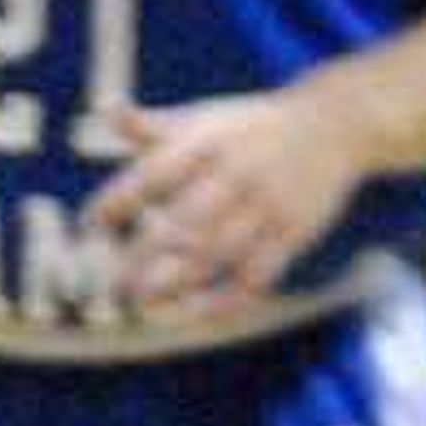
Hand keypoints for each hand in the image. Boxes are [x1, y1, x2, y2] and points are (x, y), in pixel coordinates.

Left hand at [93, 80, 366, 322]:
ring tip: (144, 302)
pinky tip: (197, 313)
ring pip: (218, 252)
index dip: (119, 200)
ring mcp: (267, 204)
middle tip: (114, 283)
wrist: (336, 123)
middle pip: (184, 220)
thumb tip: (108, 113)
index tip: (90, 225)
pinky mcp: (292, 232)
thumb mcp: (207, 116)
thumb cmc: (253, 125)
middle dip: (145, 254)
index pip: (155, 172)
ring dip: (179, 282)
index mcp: (209, 140)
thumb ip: (154, 127)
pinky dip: (226, 299)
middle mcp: (237, 171)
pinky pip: (257, 274)